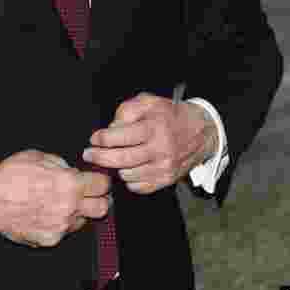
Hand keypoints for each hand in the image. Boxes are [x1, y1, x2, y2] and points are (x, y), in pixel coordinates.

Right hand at [0, 149, 110, 247]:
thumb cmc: (8, 177)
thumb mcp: (36, 156)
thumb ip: (60, 164)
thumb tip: (71, 170)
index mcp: (68, 183)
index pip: (102, 184)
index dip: (101, 180)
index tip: (98, 180)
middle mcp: (69, 207)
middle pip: (102, 208)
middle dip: (99, 200)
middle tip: (90, 195)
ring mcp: (61, 226)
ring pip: (83, 221)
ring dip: (77, 213)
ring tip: (60, 204)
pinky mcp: (51, 239)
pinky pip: (63, 232)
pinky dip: (59, 224)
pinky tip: (45, 214)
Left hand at [82, 93, 217, 194]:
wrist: (201, 131)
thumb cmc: (169, 115)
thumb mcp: (148, 102)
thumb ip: (126, 111)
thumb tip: (111, 129)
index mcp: (153, 128)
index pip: (119, 137)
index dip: (101, 138)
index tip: (93, 138)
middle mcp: (160, 150)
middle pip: (120, 160)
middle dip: (99, 157)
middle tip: (88, 154)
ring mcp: (164, 167)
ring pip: (127, 175)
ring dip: (115, 168)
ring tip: (113, 158)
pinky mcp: (167, 180)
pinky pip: (139, 187)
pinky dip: (129, 179)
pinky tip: (128, 168)